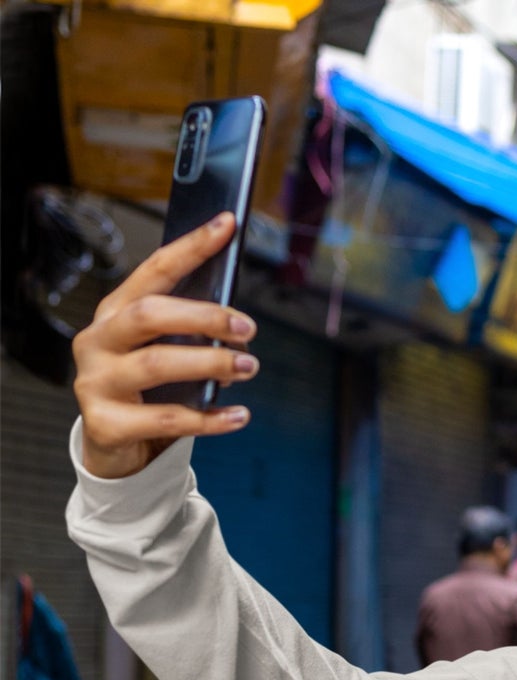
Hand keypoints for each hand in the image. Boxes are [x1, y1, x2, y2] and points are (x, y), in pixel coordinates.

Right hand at [73, 212, 256, 478]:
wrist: (115, 445)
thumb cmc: (148, 391)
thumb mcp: (167, 353)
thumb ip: (192, 336)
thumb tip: (239, 331)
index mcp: (116, 313)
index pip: (155, 270)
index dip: (191, 247)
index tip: (226, 225)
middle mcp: (99, 340)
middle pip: (150, 314)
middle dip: (203, 316)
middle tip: (247, 327)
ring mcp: (96, 381)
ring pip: (156, 365)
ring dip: (210, 364)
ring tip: (249, 367)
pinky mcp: (106, 423)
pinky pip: (166, 420)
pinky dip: (209, 419)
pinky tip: (239, 416)